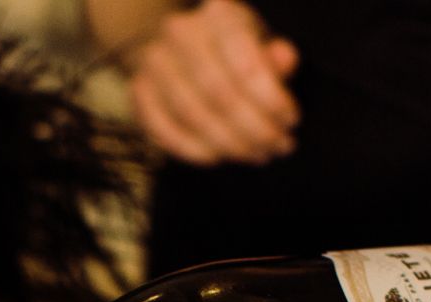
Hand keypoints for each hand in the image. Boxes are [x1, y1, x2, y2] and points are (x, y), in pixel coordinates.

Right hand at [126, 0, 299, 165]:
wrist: (179, 49)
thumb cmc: (232, 51)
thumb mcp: (261, 46)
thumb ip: (275, 57)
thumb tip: (285, 60)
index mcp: (218, 15)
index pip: (245, 64)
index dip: (272, 100)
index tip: (291, 121)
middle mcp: (181, 33)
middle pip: (220, 95)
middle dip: (255, 130)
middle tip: (277, 147)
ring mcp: (155, 63)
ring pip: (195, 117)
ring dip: (230, 145)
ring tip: (256, 154)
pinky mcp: (139, 92)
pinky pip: (166, 132)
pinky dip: (196, 151)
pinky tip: (219, 157)